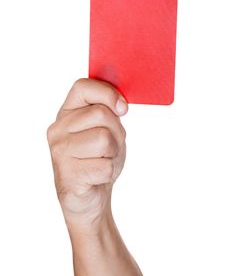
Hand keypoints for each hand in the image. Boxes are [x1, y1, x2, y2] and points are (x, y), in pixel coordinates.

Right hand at [46, 78, 127, 231]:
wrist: (91, 196)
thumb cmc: (99, 158)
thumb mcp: (105, 129)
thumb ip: (107, 111)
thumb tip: (120, 104)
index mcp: (67, 113)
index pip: (83, 87)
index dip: (107, 94)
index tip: (122, 109)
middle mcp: (58, 129)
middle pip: (101, 114)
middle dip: (117, 131)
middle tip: (111, 146)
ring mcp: (59, 152)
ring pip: (104, 139)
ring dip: (113, 153)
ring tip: (103, 159)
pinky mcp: (67, 175)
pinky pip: (105, 166)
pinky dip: (109, 173)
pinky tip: (97, 176)